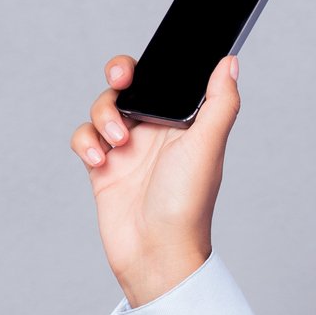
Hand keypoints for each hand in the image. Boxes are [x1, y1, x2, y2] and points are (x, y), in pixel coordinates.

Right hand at [70, 52, 241, 304]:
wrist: (156, 253)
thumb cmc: (188, 204)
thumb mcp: (208, 146)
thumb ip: (220, 102)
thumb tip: (230, 62)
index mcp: (184, 122)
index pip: (166, 79)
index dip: (154, 64)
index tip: (147, 61)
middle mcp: (156, 131)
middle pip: (130, 85)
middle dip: (120, 74)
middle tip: (122, 78)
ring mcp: (128, 148)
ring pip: (104, 108)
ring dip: (104, 115)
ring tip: (118, 142)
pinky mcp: (104, 167)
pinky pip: (85, 137)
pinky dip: (86, 141)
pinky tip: (100, 159)